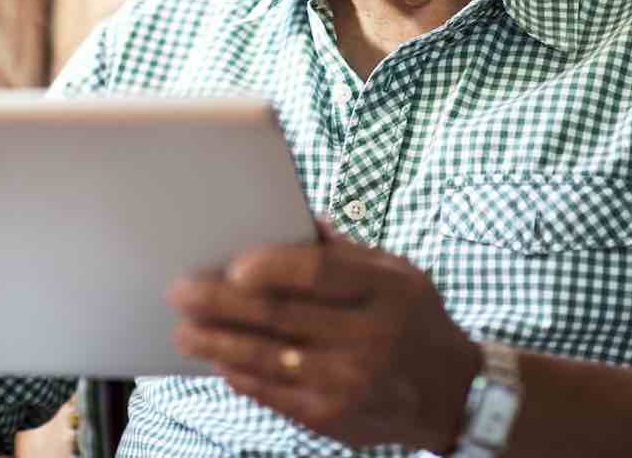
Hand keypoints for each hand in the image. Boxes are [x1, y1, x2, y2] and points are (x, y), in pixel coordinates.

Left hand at [167, 220, 480, 451]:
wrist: (451, 392)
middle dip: (221, 304)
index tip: (233, 264)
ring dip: (216, 344)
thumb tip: (291, 214)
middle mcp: (370, 337)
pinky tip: (218, 362)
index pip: (320, 274)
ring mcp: (350, 381)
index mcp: (386, 290)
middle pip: (281, 317)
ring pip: (267, 359)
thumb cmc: (413, 318)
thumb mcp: (397, 272)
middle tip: (180, 292)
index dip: (272, 268)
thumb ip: (344, 250)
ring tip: (183, 331)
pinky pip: (274, 393)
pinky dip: (240, 375)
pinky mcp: (333, 416)